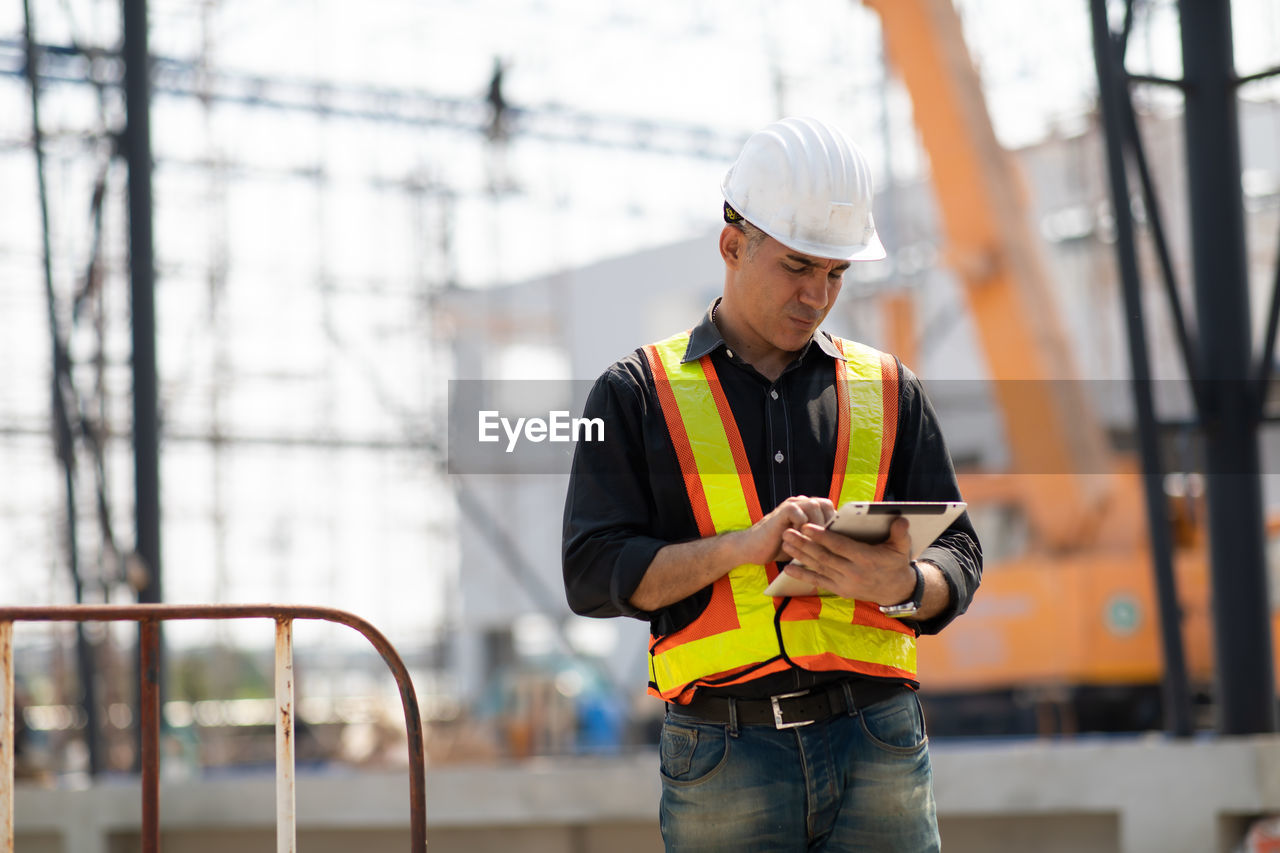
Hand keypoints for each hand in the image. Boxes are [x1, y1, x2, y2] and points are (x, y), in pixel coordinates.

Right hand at [732, 496, 836, 566]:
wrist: (752, 548)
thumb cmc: (779, 548)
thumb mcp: (804, 543)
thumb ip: (818, 538)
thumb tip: (841, 545)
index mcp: (808, 509)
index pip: (830, 509)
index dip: (835, 524)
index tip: (836, 541)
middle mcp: (801, 503)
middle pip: (825, 505)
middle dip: (828, 524)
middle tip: (825, 542)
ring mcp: (791, 505)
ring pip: (814, 506)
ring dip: (816, 526)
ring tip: (811, 542)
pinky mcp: (782, 511)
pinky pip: (799, 513)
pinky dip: (800, 527)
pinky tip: (796, 539)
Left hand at [778, 516, 915, 603]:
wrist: (895, 590)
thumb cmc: (895, 563)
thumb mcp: (902, 548)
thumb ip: (900, 533)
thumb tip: (902, 519)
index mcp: (866, 559)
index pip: (840, 546)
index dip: (823, 536)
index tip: (807, 526)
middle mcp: (853, 572)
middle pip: (824, 557)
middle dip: (804, 544)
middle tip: (788, 532)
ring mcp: (844, 583)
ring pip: (818, 567)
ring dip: (800, 555)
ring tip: (785, 543)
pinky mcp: (839, 590)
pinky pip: (818, 581)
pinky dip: (802, 575)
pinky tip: (787, 568)